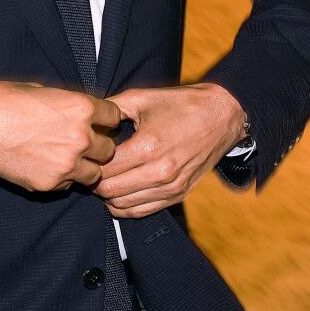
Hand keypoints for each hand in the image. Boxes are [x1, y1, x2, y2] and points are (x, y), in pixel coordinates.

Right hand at [0, 82, 121, 192]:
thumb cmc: (1, 102)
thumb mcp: (40, 89)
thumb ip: (67, 102)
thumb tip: (80, 110)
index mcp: (80, 108)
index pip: (114, 117)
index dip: (105, 118)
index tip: (98, 121)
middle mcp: (79, 137)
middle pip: (109, 149)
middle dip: (98, 145)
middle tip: (82, 142)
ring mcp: (66, 164)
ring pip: (94, 173)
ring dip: (85, 166)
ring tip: (66, 158)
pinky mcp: (50, 184)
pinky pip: (69, 185)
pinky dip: (63, 178)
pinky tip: (46, 165)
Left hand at [96, 84, 246, 217]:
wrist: (222, 116)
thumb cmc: (181, 104)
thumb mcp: (142, 98)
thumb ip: (111, 108)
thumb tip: (88, 119)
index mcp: (147, 146)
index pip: (103, 169)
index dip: (89, 163)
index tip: (87, 155)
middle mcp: (159, 171)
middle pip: (109, 191)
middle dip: (95, 180)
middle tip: (92, 168)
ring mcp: (170, 187)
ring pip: (122, 205)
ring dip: (108, 195)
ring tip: (106, 178)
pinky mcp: (178, 195)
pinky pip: (141, 212)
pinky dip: (124, 206)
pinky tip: (120, 191)